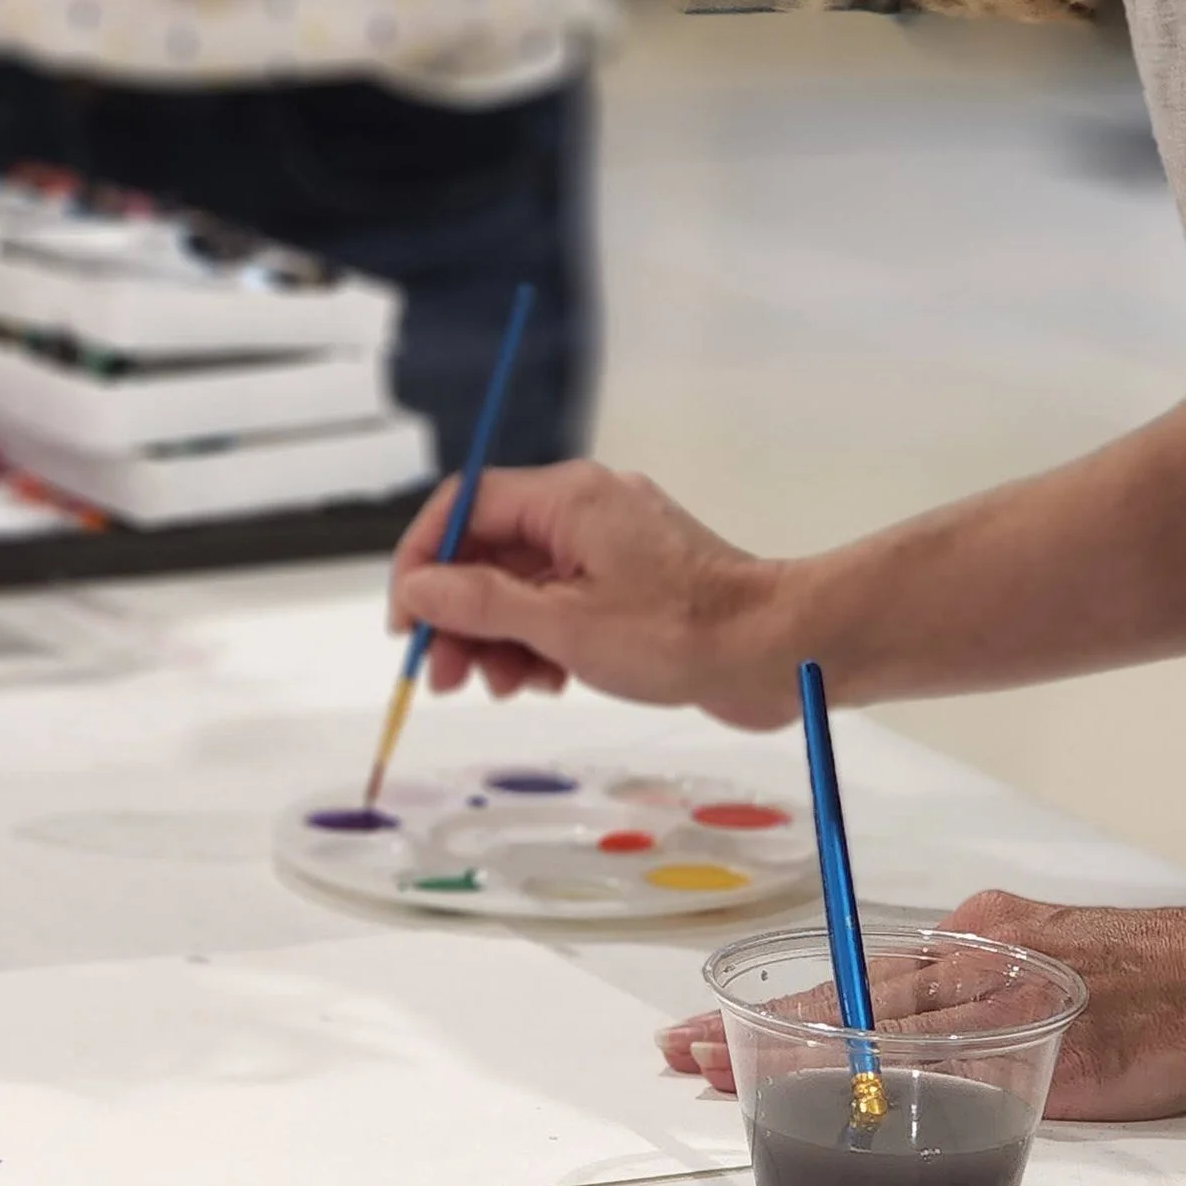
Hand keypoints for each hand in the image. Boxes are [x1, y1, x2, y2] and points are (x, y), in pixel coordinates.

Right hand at [389, 459, 799, 722]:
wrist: (777, 651)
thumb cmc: (681, 633)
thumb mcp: (563, 625)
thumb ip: (481, 603)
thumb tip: (419, 588)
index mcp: (567, 497)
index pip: (465, 505)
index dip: (423, 559)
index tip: (408, 620)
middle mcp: (585, 508)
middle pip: (490, 549)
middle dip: (459, 613)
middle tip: (446, 675)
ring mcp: (611, 545)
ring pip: (524, 582)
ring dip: (498, 635)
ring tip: (501, 687)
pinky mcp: (632, 583)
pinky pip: (562, 602)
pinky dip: (541, 639)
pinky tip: (546, 681)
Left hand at [656, 889, 1185, 1123]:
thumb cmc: (1168, 976)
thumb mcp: (1054, 958)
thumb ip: (989, 981)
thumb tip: (928, 1012)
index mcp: (979, 933)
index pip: (858, 967)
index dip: (785, 996)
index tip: (715, 1016)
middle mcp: (976, 954)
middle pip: (845, 990)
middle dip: (758, 1021)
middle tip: (680, 1046)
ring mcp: (1004, 999)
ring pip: (872, 1021)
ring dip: (788, 1047)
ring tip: (716, 1072)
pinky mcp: (1041, 1044)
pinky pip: (942, 1061)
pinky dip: (878, 1076)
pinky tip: (831, 1097)